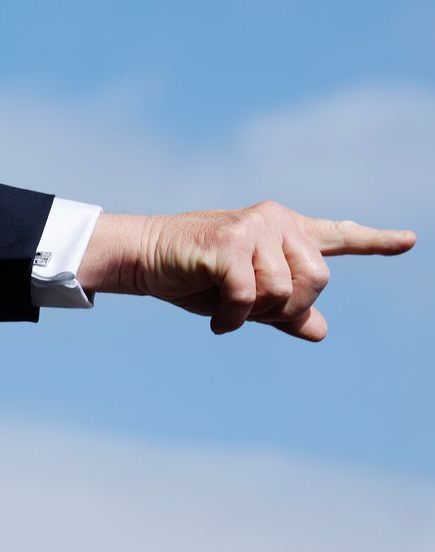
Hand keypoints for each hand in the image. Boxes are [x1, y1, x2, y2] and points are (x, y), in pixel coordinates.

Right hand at [80, 201, 416, 340]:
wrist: (144, 258)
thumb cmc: (192, 276)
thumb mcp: (244, 297)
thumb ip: (283, 311)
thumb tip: (319, 330)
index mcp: (283, 231)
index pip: (338, 236)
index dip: (376, 241)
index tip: (410, 240)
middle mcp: (275, 221)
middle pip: (318, 279)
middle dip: (289, 308)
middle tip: (254, 314)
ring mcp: (253, 228)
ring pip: (284, 291)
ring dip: (256, 314)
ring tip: (229, 312)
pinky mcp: (230, 243)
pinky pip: (250, 295)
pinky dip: (234, 318)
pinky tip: (218, 323)